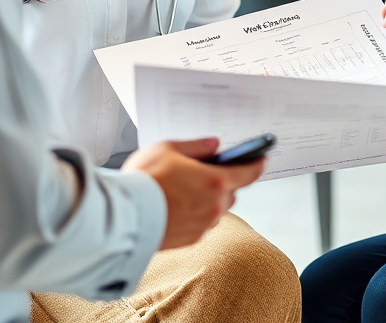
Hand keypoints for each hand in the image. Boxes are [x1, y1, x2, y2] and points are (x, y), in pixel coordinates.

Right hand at [121, 138, 264, 249]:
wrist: (123, 217)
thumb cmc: (144, 181)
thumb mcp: (168, 148)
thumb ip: (196, 146)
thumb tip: (213, 145)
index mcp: (214, 181)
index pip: (248, 173)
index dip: (256, 164)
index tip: (261, 158)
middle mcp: (214, 206)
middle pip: (231, 191)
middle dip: (223, 180)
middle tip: (204, 171)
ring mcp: (203, 225)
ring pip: (217, 208)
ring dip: (210, 198)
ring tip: (186, 188)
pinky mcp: (191, 239)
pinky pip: (203, 222)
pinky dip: (197, 212)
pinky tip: (178, 204)